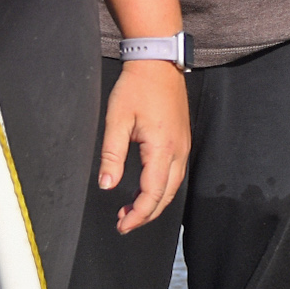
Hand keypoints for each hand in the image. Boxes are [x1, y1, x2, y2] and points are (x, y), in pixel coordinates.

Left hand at [102, 58, 190, 232]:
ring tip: (131, 211)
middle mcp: (178, 151)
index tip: (121, 225)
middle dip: (145, 214)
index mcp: (162, 149)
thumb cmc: (136, 88)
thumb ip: (111, 155)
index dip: (137, 215)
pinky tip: (146, 190)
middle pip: (166, 196)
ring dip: (154, 203)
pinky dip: (162, 189)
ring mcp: (183, 146)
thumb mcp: (117, 120)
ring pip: (173, 187)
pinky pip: (176, 174)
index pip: (152, 194)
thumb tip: (106, 185)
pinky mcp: (182, 141)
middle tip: (123, 223)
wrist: (157, 63)